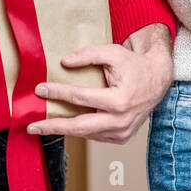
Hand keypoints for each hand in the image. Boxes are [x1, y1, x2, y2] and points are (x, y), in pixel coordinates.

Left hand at [27, 22, 173, 143]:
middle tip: (32, 126)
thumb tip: (65, 62)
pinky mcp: (122, 138)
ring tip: (44, 125)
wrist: (158, 79)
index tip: (40, 90)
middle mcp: (121, 120)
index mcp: (119, 100)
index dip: (58, 93)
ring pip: (86, 134)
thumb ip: (89, 54)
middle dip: (53, 126)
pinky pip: (95, 136)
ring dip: (64, 129)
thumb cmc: (134, 65)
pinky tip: (66, 124)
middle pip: (79, 127)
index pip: (81, 98)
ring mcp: (122, 132)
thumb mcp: (113, 53)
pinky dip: (80, 130)